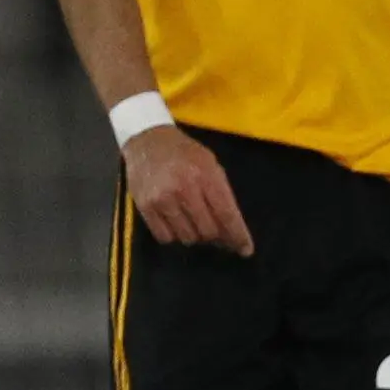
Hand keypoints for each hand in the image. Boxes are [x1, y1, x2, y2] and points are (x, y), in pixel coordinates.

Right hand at [124, 124, 251, 254]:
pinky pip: (165, 237)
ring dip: (194, 235)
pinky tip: (175, 223)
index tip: (245, 249)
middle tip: (215, 232)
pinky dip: (173, 235)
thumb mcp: (211, 164)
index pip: (227, 215)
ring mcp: (162, 199)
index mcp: (205, 176)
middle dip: (216, 236)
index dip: (238, 236)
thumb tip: (230, 229)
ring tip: (192, 223)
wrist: (147, 140)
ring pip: (187, 237)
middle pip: (208, 231)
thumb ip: (222, 193)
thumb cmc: (184, 153)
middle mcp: (184, 189)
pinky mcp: (145, 206)